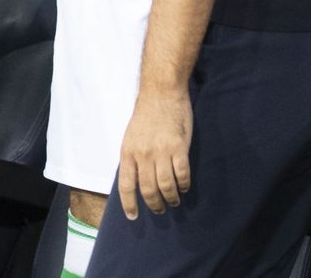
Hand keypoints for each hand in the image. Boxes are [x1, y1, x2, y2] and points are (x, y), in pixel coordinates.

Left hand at [115, 87, 192, 219]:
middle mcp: (143, 155)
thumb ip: (133, 156)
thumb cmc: (146, 114)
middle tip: (160, 210)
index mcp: (128, 152)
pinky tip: (184, 187)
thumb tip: (135, 177)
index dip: (129, 203)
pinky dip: (184, 185)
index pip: (126, 184)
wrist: (161, 93)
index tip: (133, 216)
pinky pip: (182, 174)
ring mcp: (161, 152)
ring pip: (166, 186)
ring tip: (174, 201)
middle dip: (154, 204)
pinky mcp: (178, 148)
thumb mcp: (131, 136)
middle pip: (148, 189)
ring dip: (171, 198)